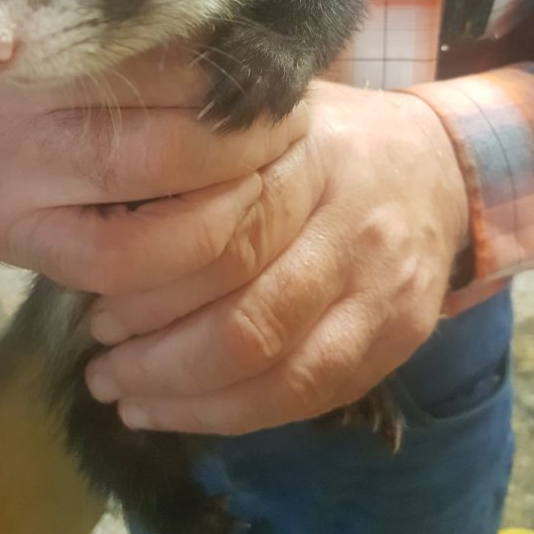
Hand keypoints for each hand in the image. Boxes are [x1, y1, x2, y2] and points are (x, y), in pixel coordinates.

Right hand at [0, 0, 306, 289]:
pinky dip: (194, 242)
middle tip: (295, 122)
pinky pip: (122, 258)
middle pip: (168, 110)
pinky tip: (226, 216)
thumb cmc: (52, 43)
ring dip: (240, 182)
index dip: (237, 55)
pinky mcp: (13, 234)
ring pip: (155, 183)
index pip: (160, 27)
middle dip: (253, 125)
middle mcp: (8, 86)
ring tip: (273, 164)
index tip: (281, 72)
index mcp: (36, 1)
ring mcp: (4, 167)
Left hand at [84, 81, 468, 434]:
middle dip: (159, 358)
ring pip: (278, 373)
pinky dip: (234, 416)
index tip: (95, 305)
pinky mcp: (399, 338)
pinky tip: (179, 411)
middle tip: (102, 362)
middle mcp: (355, 228)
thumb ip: (202, 160)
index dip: (150, 287)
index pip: (224, 238)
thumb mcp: (266, 118)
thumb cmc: (327, 139)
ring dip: (187, 401)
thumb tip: (100, 223)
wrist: (438, 166)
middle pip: (248, 319)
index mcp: (311, 158)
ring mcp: (384, 291)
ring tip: (126, 396)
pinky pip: (310, 398)